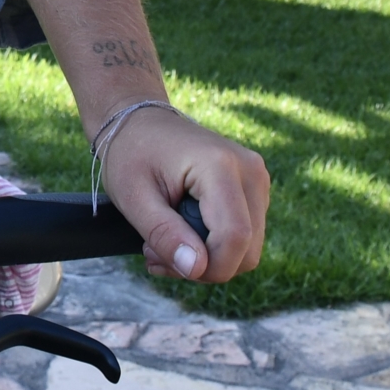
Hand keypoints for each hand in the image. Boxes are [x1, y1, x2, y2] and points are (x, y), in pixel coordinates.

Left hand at [98, 105, 270, 282]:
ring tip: (164, 242)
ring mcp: (257, 179)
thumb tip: (195, 269)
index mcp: (220, 166)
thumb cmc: (132, 153)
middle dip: (203, 266)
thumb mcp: (133, 196)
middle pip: (247, 251)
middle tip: (156, 253)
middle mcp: (250, 171)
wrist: (139, 120)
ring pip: (248, 249)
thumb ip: (164, 233)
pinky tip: (181, 234)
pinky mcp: (254, 189)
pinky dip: (215, 247)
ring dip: (207, 259)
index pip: (234, 237)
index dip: (206, 267)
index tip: (161, 262)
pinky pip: (245, 236)